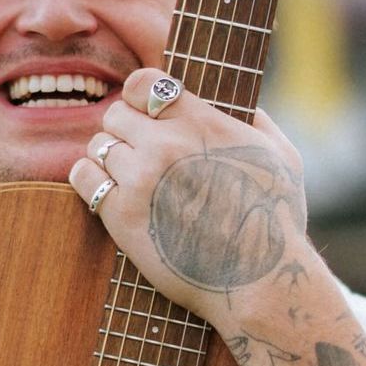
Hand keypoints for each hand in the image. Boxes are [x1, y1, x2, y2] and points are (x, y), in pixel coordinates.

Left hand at [68, 69, 311, 331]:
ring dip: (110, 158)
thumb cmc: (277, 222)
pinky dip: (90, 180)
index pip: (143, 84)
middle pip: (114, 114)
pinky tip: (109, 191)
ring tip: (130, 178)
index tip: (146, 115)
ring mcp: (140, 179)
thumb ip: (259, 121)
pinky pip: (83, 177)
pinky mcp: (122, 215)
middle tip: (140, 153)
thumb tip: (245, 107)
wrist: (258, 281)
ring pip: (98, 146)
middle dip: (126, 130)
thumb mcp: (283, 156)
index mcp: (201, 122)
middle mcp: (165, 144)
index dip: (140, 97)